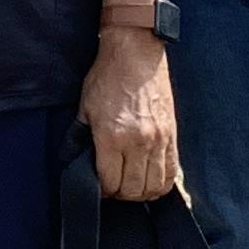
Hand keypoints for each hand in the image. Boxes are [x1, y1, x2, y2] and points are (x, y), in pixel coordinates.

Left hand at [81, 27, 176, 201]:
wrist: (136, 53)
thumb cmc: (108, 77)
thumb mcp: (85, 107)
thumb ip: (80, 137)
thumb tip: (76, 160)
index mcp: (112, 136)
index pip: (110, 182)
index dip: (103, 191)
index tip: (100, 186)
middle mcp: (137, 142)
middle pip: (133, 190)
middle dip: (121, 195)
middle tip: (115, 187)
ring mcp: (158, 140)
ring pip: (154, 186)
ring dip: (142, 192)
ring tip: (133, 185)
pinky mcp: (172, 135)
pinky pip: (171, 171)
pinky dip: (162, 183)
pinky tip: (151, 180)